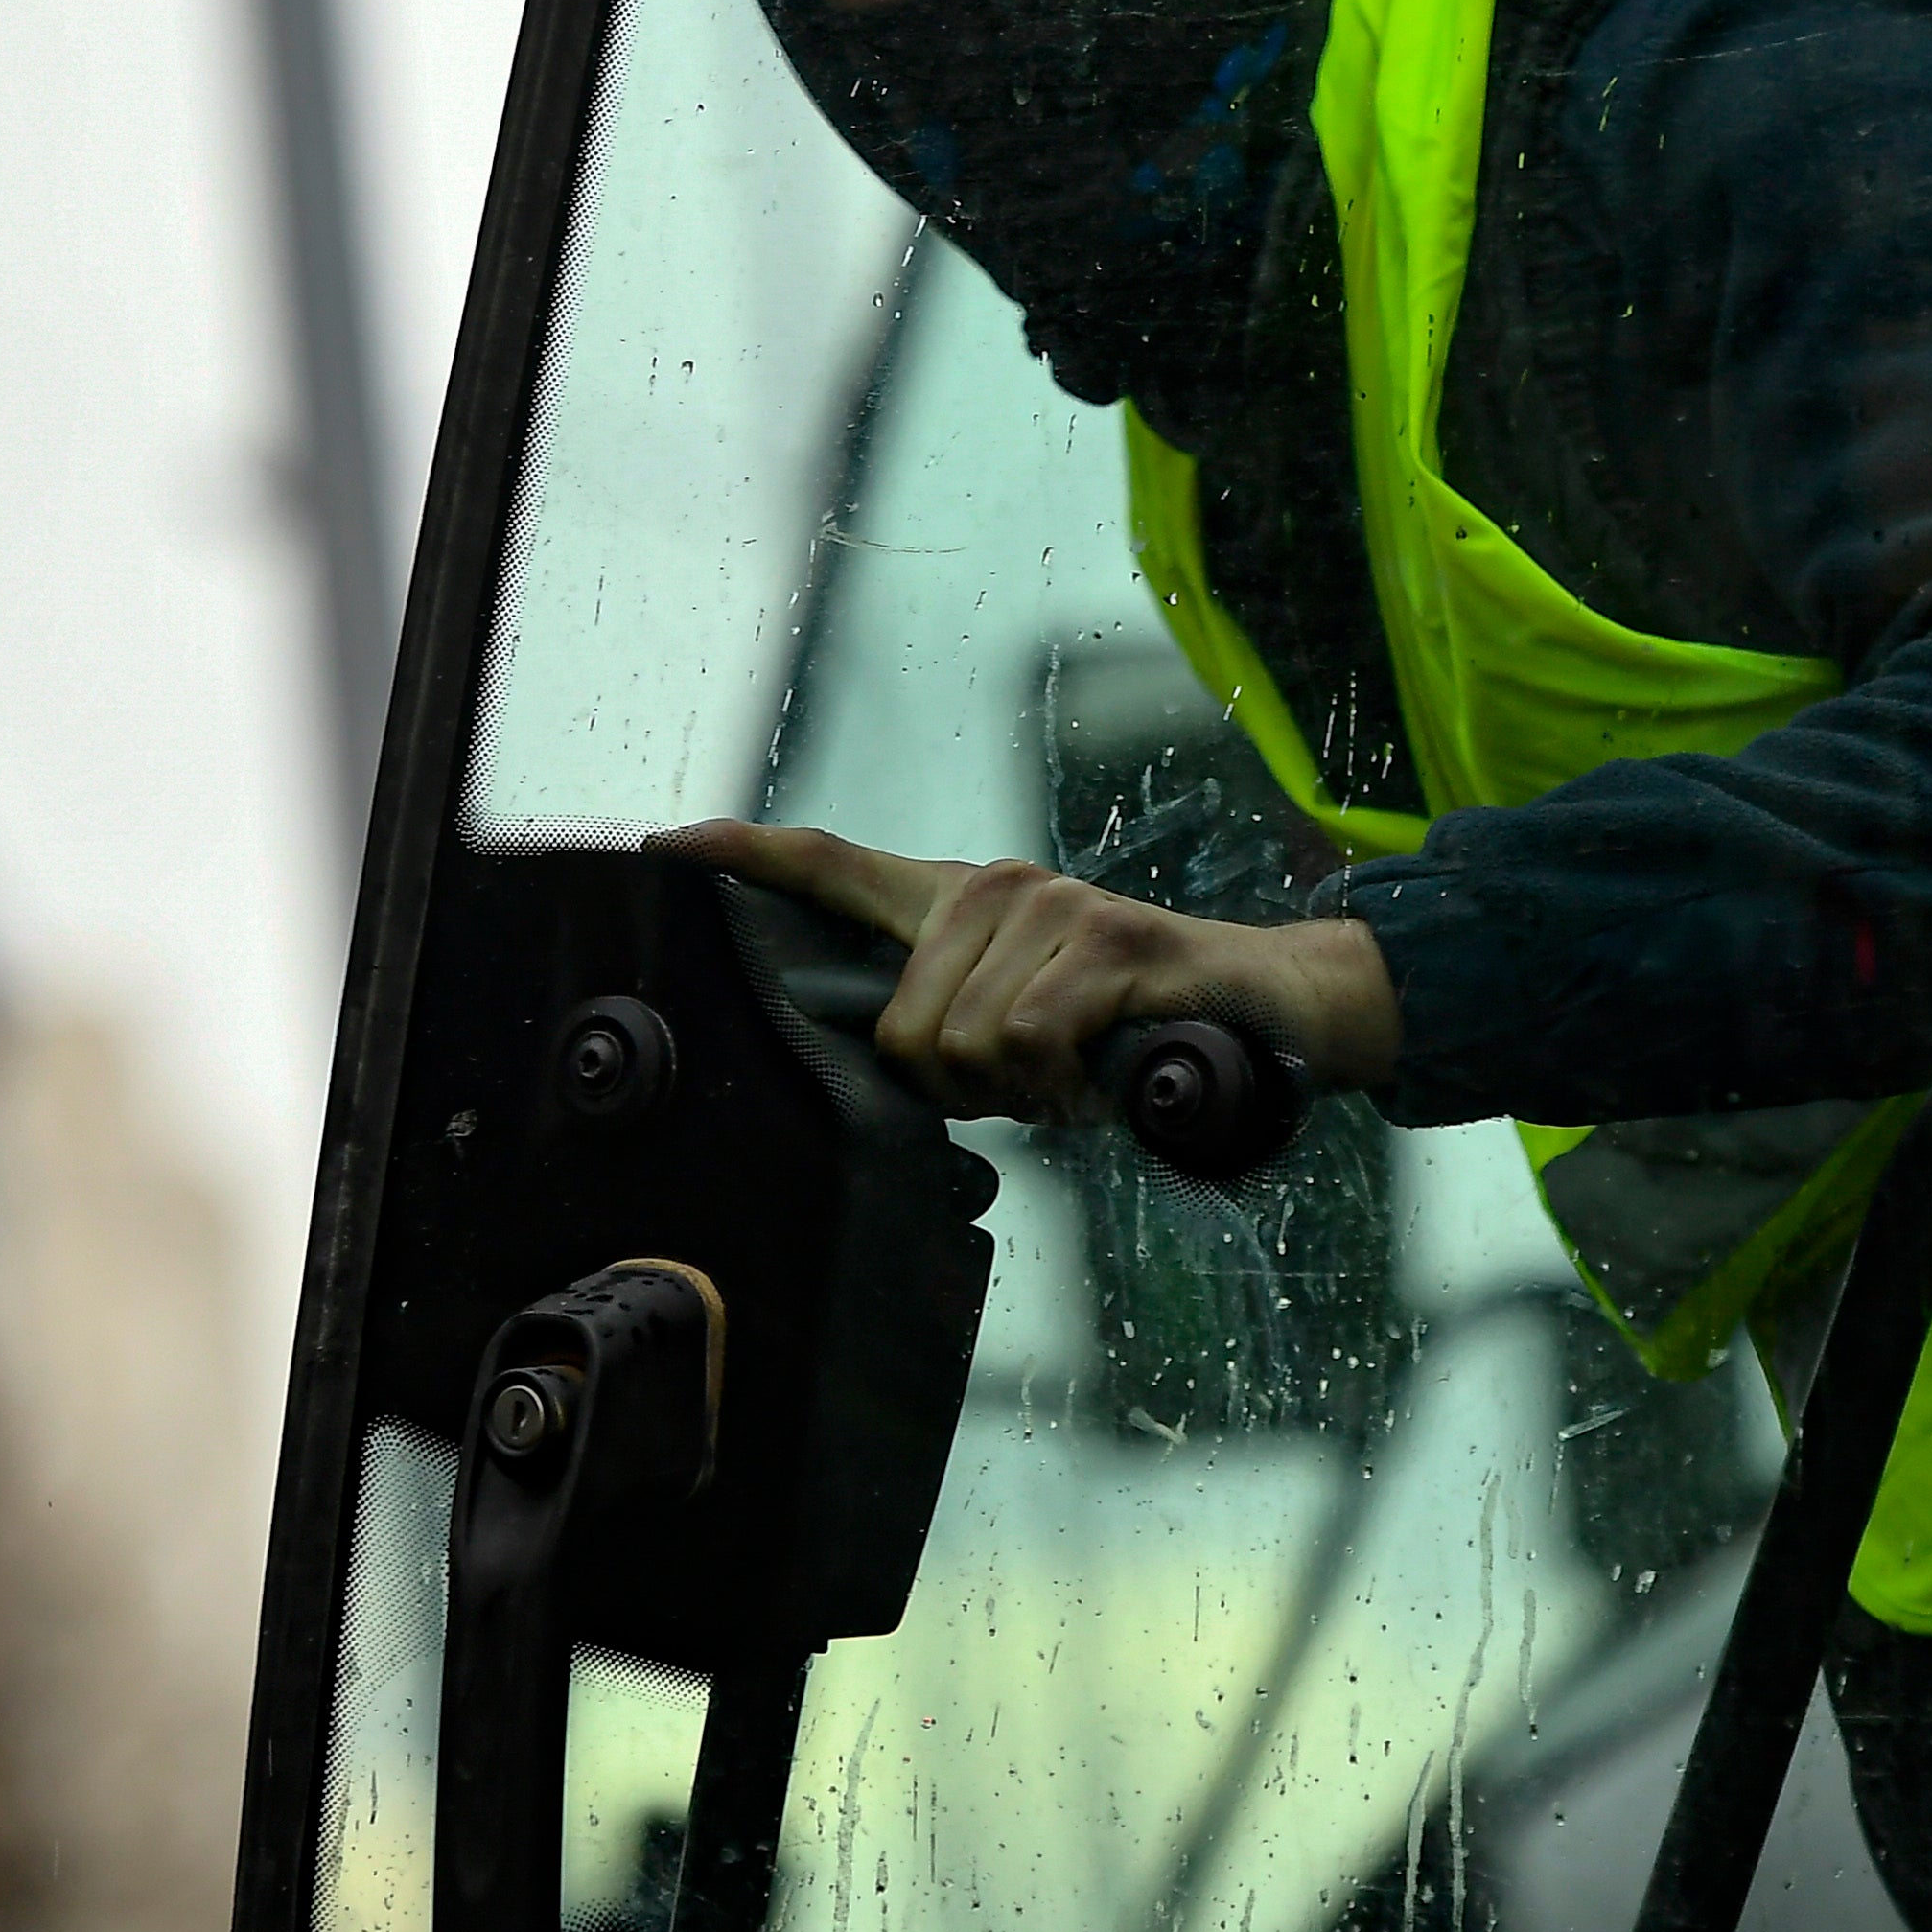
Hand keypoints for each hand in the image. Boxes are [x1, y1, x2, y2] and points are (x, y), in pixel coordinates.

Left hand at [653, 819, 1401, 1118]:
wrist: (1262, 1008)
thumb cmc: (1126, 1031)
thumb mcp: (1022, 1025)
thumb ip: (950, 1028)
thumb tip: (893, 1066)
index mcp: (959, 902)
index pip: (833, 865)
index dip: (746, 857)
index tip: (669, 842)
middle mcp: (996, 886)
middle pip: (903, 1028)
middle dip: (961, 1088)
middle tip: (1031, 1082)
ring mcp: (1051, 906)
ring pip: (963, 1045)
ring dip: (1022, 1090)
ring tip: (1074, 1070)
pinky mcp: (1106, 940)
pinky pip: (1030, 1042)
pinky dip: (1065, 1082)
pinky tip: (1101, 1067)